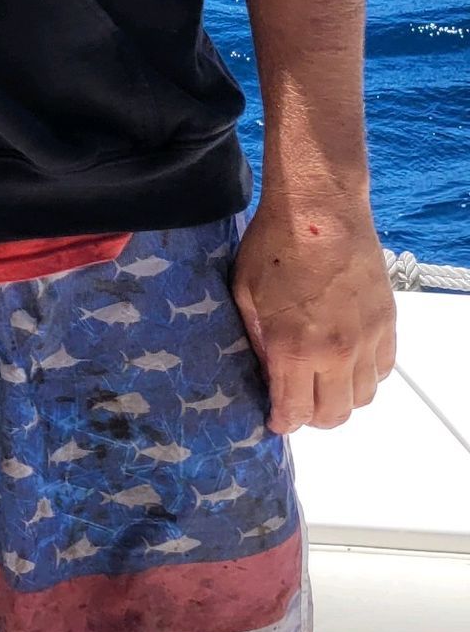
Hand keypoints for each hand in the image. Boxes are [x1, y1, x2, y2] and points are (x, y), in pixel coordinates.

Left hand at [231, 200, 396, 433]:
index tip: (276, 420)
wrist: (320, 209)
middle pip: (333, 416)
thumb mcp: (245, 294)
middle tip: (298, 404)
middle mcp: (335, 352)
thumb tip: (267, 371)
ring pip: (363, 398)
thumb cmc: (274, 244)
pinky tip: (348, 362)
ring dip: (342, 399)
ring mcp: (366, 339)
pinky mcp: (386, 322)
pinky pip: (384, 370)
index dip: (283, 422)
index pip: (295, 412)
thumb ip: (258, 340)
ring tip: (323, 383)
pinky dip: (367, 375)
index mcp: (293, 348)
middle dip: (312, 418)